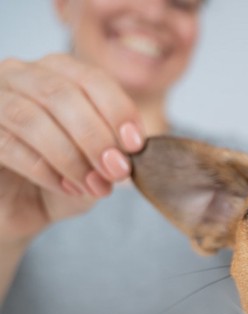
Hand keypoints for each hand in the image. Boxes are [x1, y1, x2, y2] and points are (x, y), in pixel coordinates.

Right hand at [0, 54, 144, 244]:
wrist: (20, 207)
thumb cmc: (61, 177)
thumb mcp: (98, 164)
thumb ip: (114, 152)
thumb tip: (130, 151)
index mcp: (59, 72)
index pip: (92, 79)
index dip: (117, 110)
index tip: (135, 145)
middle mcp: (21, 76)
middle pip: (61, 94)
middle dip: (95, 136)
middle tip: (116, 170)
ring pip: (31, 117)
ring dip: (70, 156)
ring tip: (94, 185)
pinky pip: (9, 144)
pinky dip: (44, 170)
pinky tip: (66, 187)